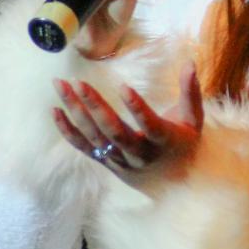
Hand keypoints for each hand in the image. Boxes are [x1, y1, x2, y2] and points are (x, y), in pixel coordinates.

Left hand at [52, 64, 203, 187]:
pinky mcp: (106, 161)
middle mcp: (138, 154)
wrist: (170, 186)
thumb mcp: (193, 120)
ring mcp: (119, 159)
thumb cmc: (182, 145)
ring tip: (61, 86)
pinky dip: (68, 131)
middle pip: (114, 132)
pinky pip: (84, 147)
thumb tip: (190, 62)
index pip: (150, 125)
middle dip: (95, 107)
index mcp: (163, 141)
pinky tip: (55, 111)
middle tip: (78, 83)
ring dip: (76, 112)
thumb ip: (190, 92)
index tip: (123, 87)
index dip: (137, 108)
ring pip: (94, 137)